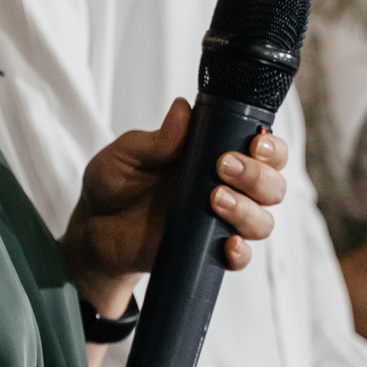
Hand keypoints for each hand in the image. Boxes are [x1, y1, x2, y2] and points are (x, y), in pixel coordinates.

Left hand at [60, 98, 288, 318]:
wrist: (95, 229)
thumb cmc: (114, 184)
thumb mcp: (127, 155)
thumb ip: (156, 139)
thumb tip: (182, 110)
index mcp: (213, 154)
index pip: (262, 147)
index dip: (271, 145)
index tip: (254, 142)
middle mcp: (226, 187)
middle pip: (272, 184)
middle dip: (258, 175)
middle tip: (223, 166)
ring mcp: (220, 221)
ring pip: (263, 220)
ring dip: (248, 210)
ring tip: (214, 199)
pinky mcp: (208, 251)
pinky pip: (241, 256)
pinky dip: (241, 252)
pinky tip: (226, 243)